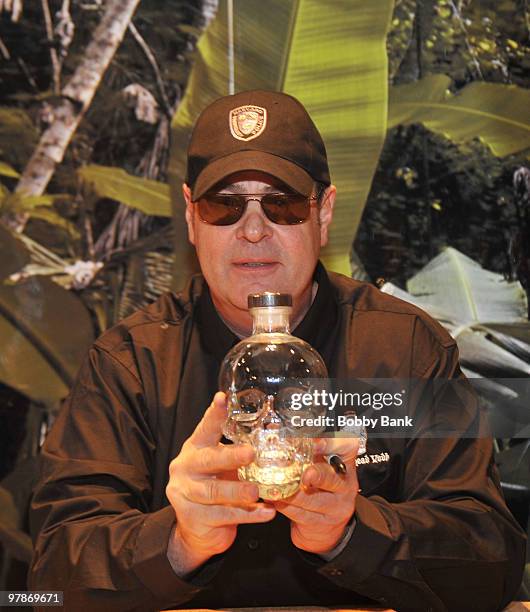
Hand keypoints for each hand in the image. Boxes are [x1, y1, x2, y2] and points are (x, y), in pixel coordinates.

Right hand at [165, 392, 275, 574]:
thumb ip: (241, 452)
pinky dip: (246, 515)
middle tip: (251, 453)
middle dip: (230, 456)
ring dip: (238, 491)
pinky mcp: (193, 517)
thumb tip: (275, 432)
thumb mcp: (225, 466)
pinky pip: (222, 515)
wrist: (198, 531)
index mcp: (195, 448)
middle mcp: (186, 467)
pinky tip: (265, 513)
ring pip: (213, 492)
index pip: (205, 428)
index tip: (223, 398)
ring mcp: (185, 493)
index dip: (214, 413)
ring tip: (257, 491)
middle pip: (208, 460)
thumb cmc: (217, 487)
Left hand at [273, 436, 359, 554]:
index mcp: (344, 463)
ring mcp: (335, 507)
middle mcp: (344, 485)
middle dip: (315, 474)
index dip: (331, 445)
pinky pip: (300, 515)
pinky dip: (284, 506)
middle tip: (303, 473)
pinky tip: (273, 499)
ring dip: (290, 492)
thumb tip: (273, 428)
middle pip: (331, 477)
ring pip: (312, 499)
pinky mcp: (321, 524)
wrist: (327, 524)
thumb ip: (303, 448)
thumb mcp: (318, 464)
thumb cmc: (319, 485)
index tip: (314, 443)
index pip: (347, 448)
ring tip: (274, 486)